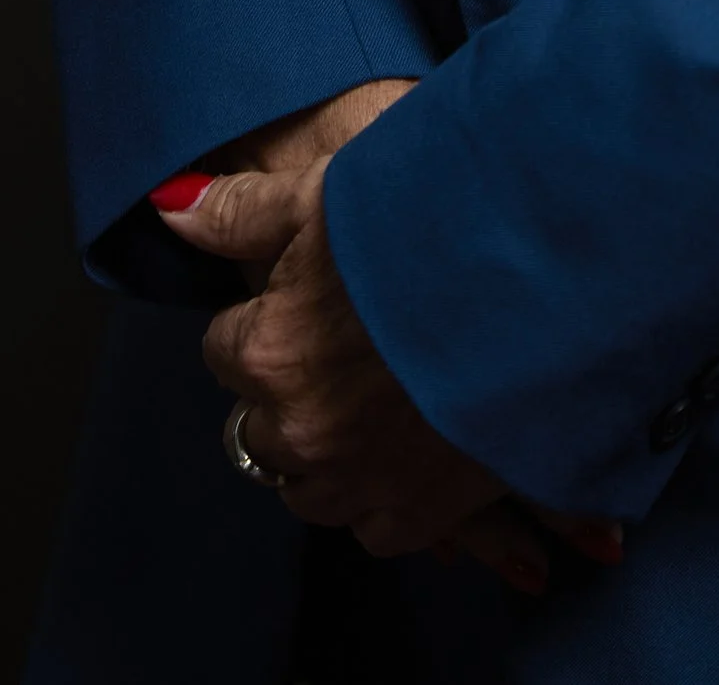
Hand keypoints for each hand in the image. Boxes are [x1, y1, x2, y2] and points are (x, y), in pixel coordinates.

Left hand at [154, 87, 620, 589]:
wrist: (549, 275)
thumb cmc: (435, 220)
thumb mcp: (330, 192)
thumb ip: (240, 212)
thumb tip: (169, 210)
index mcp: (270, 352)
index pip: (226, 348)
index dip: (267, 318)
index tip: (310, 298)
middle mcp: (303, 430)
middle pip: (260, 425)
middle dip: (291, 387)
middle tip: (348, 342)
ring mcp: (360, 480)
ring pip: (307, 485)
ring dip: (327, 447)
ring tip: (376, 393)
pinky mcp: (419, 514)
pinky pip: (370, 525)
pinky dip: (380, 492)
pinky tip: (409, 440)